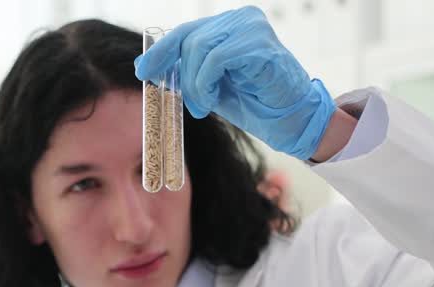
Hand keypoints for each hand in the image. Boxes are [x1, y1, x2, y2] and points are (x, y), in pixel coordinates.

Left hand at [134, 6, 335, 159]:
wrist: (289, 120)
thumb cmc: (252, 101)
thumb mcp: (209, 84)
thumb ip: (184, 70)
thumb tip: (146, 64)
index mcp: (230, 24)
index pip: (186, 31)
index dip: (161, 51)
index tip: (143, 71)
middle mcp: (242, 19)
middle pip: (189, 38)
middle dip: (179, 74)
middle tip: (188, 103)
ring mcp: (252, 28)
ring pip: (199, 48)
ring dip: (194, 84)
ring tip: (203, 106)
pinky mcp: (259, 45)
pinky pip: (216, 60)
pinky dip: (206, 83)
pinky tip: (213, 99)